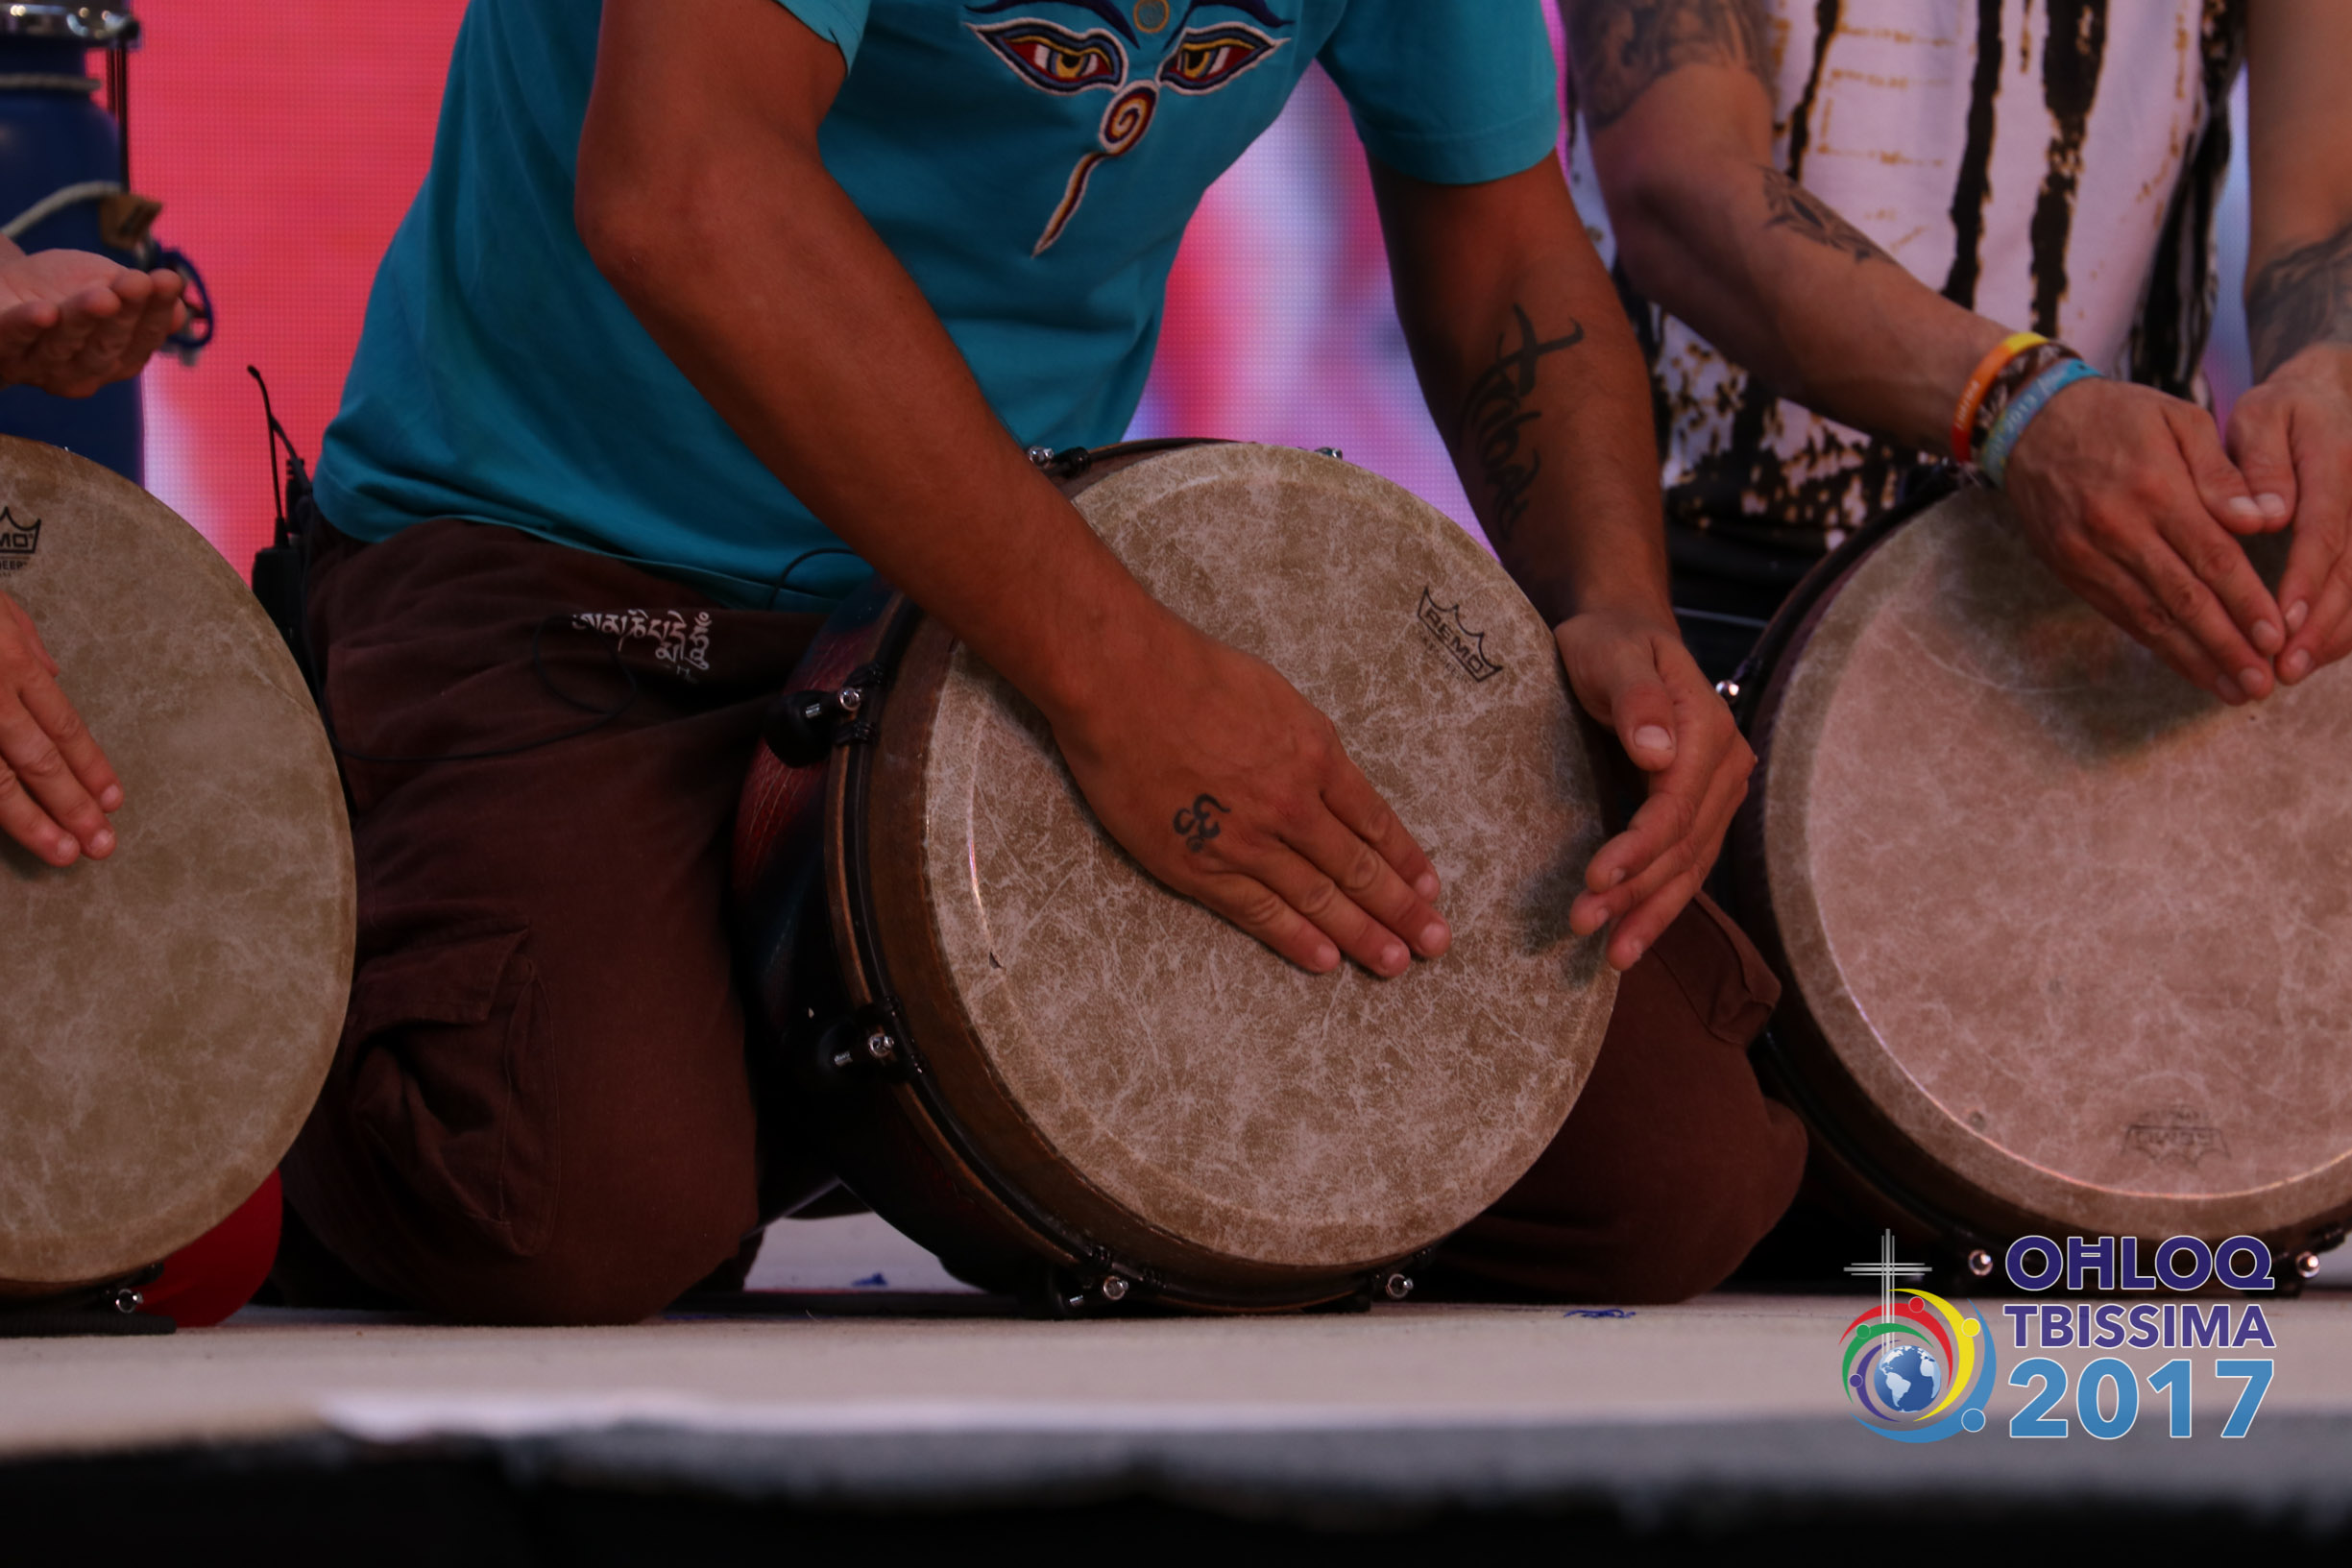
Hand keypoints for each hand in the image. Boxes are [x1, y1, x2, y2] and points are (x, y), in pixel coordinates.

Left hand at [0, 249, 187, 397]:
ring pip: (64, 344)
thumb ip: (138, 297)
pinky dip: (29, 326)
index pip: (142, 339)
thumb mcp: (105, 283)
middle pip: (107, 347)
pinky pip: (14, 340)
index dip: (157, 313)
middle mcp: (81, 372)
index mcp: (115, 360)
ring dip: (84, 319)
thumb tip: (182, 314)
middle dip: (125, 315)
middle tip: (137, 283)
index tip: (168, 280)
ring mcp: (38, 366)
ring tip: (103, 295)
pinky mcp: (0, 350)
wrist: (3, 284)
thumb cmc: (59, 288)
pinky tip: (45, 311)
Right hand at [0, 589, 121, 864]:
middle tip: (100, 845)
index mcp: (9, 661)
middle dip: (71, 804)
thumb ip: (24, 637)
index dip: (90, 765)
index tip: (113, 801)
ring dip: (28, 820)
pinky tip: (6, 830)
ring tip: (60, 852)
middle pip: (36, 757)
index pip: (61, 723)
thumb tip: (53, 671)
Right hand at [1047, 620, 1449, 977]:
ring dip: (1362, 935)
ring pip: (1318, 898)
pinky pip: (1259, 911)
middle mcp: (1293, 804)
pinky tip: (1327, 961)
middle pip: (1358, 867)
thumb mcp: (1275, 695)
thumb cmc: (1190, 673)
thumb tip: (1324, 771)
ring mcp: (1248, 840)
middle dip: (1402, 910)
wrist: (1123, 684)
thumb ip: (1304, 741)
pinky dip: (1296, 939)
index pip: (1374, 821)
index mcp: (1316, 755)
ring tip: (1395, 964)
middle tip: (1436, 943)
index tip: (1430, 889)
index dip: (1405, 860)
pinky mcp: (1200, 867)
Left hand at [1555, 610, 1749, 970]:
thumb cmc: (1609, 642)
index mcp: (1707, 730)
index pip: (1677, 805)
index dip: (1639, 848)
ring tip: (1612, 954)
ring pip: (1691, 865)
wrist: (1623, 635)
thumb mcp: (1610, 654)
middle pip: (1685, 845)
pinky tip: (1632, 937)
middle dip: (1637, 893)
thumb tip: (1659, 750)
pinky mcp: (1700, 810)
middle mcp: (1725, 767)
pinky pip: (1686, 864)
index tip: (1595, 879)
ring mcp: (1718, 792)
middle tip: (1583, 925)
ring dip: (1650, 912)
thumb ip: (1635, 697)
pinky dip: (1660, 903)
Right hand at [2002, 377, 2285, 702]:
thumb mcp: (2179, 420)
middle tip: (2262, 682)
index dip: (2246, 602)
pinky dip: (2158, 645)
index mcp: (2154, 488)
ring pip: (2150, 618)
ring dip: (2195, 659)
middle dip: (2226, 646)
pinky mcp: (2070, 570)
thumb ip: (2222, 474)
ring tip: (2233, 690)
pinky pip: (2120, 615)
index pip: (2211, 557)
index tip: (2277, 636)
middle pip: (2183, 599)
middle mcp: (2118, 529)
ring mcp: (2088, 555)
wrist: (2029, 423)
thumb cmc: (2117, 417)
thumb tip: (2262, 522)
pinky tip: (2188, 666)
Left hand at [2225, 344, 2351, 685]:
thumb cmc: (2280, 413)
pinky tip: (2311, 654)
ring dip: (2331, 634)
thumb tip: (2268, 516)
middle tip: (2283, 667)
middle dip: (2319, 624)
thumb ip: (2262, 465)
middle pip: (2350, 570)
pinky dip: (2341, 626)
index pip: (2324, 531)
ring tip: (2292, 671)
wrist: (2324, 400)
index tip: (2284, 619)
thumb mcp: (2262, 418)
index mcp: (2336, 466)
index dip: (2306, 579)